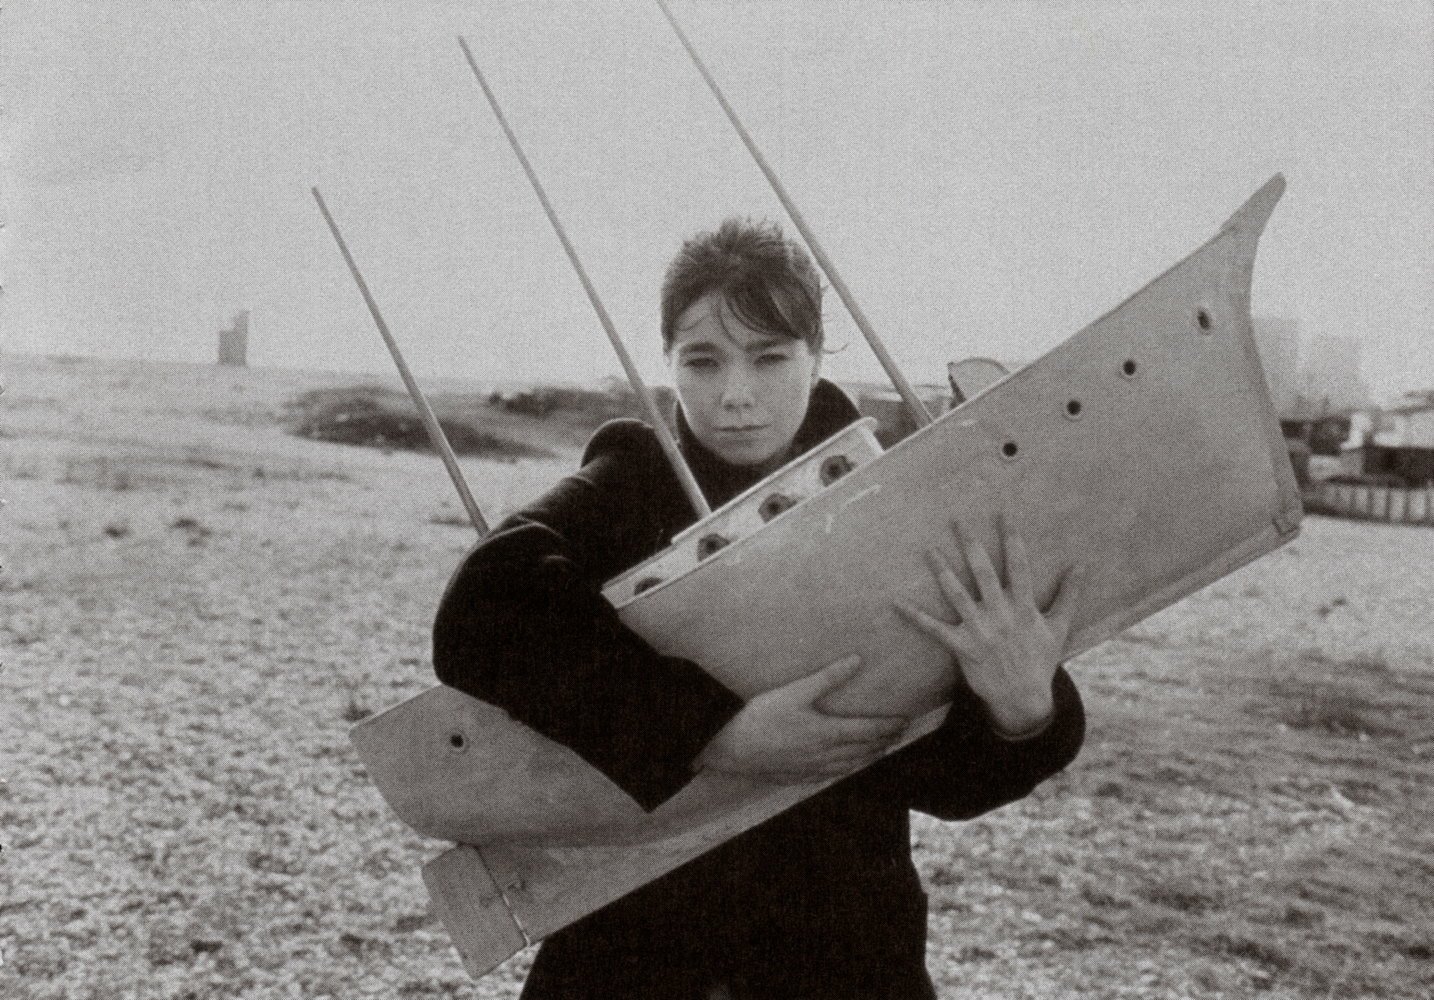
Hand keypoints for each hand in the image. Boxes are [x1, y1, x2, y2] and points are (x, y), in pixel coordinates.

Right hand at [695, 656, 908, 783]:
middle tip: (900, 733)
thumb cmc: (762, 716)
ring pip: (851, 765)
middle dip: (885, 741)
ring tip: (880, 749)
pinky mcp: (800, 777)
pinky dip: (847, 768)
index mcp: (829, 733)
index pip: (870, 730)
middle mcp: (827, 755)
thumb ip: (828, 677)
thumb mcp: (795, 691)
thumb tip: (856, 660)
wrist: (732, 748)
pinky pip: (833, 775)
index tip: (906, 720)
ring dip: (869, 757)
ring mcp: (814, 769)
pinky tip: (845, 765)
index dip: (890, 725)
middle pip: (865, 750)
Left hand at [895, 517, 1082, 736]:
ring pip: (957, 594)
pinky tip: (896, 602)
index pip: (1018, 565)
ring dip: (942, 571)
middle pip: (983, 572)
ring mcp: (979, 630)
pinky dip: (914, 616)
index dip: (1011, 539)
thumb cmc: (1041, 659)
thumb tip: (1082, 565)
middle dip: (971, 545)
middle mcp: (1000, 614)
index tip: (1004, 515)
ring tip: (929, 550)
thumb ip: (1069, 594)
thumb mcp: (1060, 626)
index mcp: (1024, 606)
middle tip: (957, 521)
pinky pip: (934, 628)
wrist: (1023, 697)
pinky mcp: (962, 646)